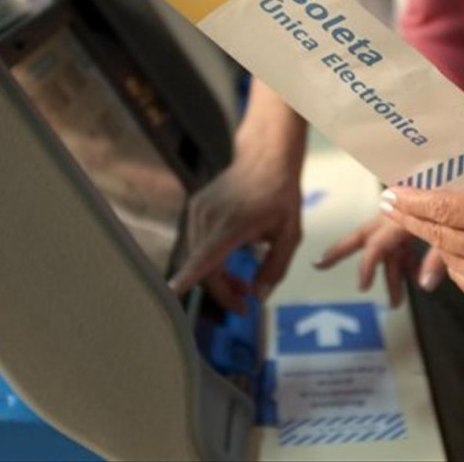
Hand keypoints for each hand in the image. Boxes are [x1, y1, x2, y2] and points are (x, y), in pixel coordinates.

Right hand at [168, 134, 302, 312]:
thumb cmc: (280, 196)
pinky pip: (197, 244)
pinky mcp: (195, 208)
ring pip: (198, 257)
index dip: (189, 276)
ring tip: (242, 286)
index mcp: (232, 224)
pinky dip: (211, 260)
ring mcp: (198, 210)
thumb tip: (259, 297)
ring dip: (217, 277)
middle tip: (244, 304)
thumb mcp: (290, 235)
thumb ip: (275, 268)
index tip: (172, 292)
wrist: (265, 159)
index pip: (206, 255)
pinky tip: (229, 264)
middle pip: (203, 266)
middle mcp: (209, 216)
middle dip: (222, 291)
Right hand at [316, 214, 446, 307]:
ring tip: (395, 301)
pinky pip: (403, 241)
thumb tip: (424, 285)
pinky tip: (414, 275)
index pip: (377, 242)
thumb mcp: (458, 230)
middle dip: (342, 249)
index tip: (363, 286)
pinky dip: (405, 260)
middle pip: (366, 233)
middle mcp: (398, 212)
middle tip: (320, 263)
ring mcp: (405, 216)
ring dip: (389, 270)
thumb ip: (439, 256)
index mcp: (404, 213)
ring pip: (387, 242)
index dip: (368, 265)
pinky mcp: (415, 220)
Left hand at [380, 187, 463, 309]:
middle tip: (389, 203)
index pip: (443, 208)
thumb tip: (423, 181)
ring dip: (435, 236)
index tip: (390, 193)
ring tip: (432, 220)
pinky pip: (458, 274)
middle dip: (409, 217)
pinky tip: (461, 245)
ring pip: (445, 254)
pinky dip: (454, 258)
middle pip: (438, 232)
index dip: (412, 201)